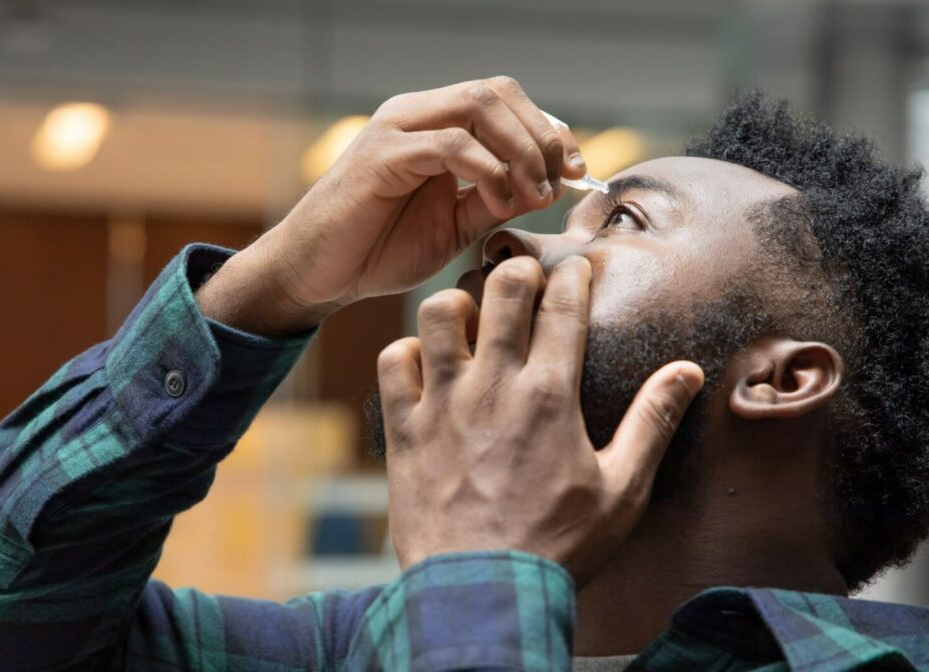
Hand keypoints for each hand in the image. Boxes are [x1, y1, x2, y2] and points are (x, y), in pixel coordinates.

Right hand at [197, 77, 584, 334]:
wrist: (319, 275)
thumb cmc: (379, 251)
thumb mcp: (456, 226)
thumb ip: (497, 200)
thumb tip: (550, 185)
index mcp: (434, 126)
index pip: (505, 100)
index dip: (550, 130)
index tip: (577, 173)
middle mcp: (416, 114)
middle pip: (498, 91)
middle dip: (542, 135)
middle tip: (558, 183)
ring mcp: (397, 129)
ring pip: (478, 105)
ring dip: (521, 149)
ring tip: (533, 195)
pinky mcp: (382, 155)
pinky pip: (450, 144)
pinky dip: (488, 170)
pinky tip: (499, 201)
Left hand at [377, 256, 703, 586]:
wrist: (482, 591)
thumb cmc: (557, 545)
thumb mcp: (621, 491)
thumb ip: (652, 423)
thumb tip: (689, 371)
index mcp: (550, 395)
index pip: (562, 306)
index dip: (571, 276)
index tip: (575, 267)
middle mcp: (493, 386)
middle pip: (501, 290)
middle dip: (516, 269)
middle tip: (523, 280)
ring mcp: (443, 402)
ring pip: (437, 313)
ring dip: (456, 303)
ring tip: (470, 319)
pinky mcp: (404, 426)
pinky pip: (393, 361)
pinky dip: (407, 352)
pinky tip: (425, 364)